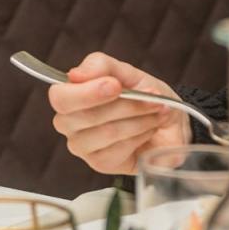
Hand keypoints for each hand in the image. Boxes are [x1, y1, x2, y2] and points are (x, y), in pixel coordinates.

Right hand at [49, 52, 191, 175]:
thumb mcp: (126, 72)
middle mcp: (68, 123)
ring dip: (139, 119)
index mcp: (68, 96)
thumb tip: (74, 75)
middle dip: (126, 105)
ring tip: (156, 111)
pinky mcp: (100, 163)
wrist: (168, 121)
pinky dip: (142, 134)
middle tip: (151, 97)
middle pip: (86, 116)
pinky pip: (120, 149)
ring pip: (107, 132)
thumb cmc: (142, 94)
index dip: (88, 93)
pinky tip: (150, 128)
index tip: (116, 85)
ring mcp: (82, 147)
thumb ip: (99, 66)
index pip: (60, 97)